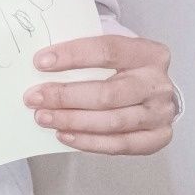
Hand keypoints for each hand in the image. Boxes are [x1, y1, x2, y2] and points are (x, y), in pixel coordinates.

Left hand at [23, 35, 176, 154]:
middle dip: (65, 96)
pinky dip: (88, 142)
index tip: (40, 62)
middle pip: (107, 93)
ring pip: (111, 122)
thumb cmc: (124, 72)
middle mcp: (158, 84)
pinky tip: (64, 135)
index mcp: (149, 53)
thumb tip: (42, 62)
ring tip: (44, 117)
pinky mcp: (158, 137)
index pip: (108, 50)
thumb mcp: (112, 54)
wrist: (153, 95)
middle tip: (34, 98)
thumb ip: (86, 54)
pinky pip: (119, 145)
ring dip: (72, 121)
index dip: (73, 56)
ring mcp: (160, 113)